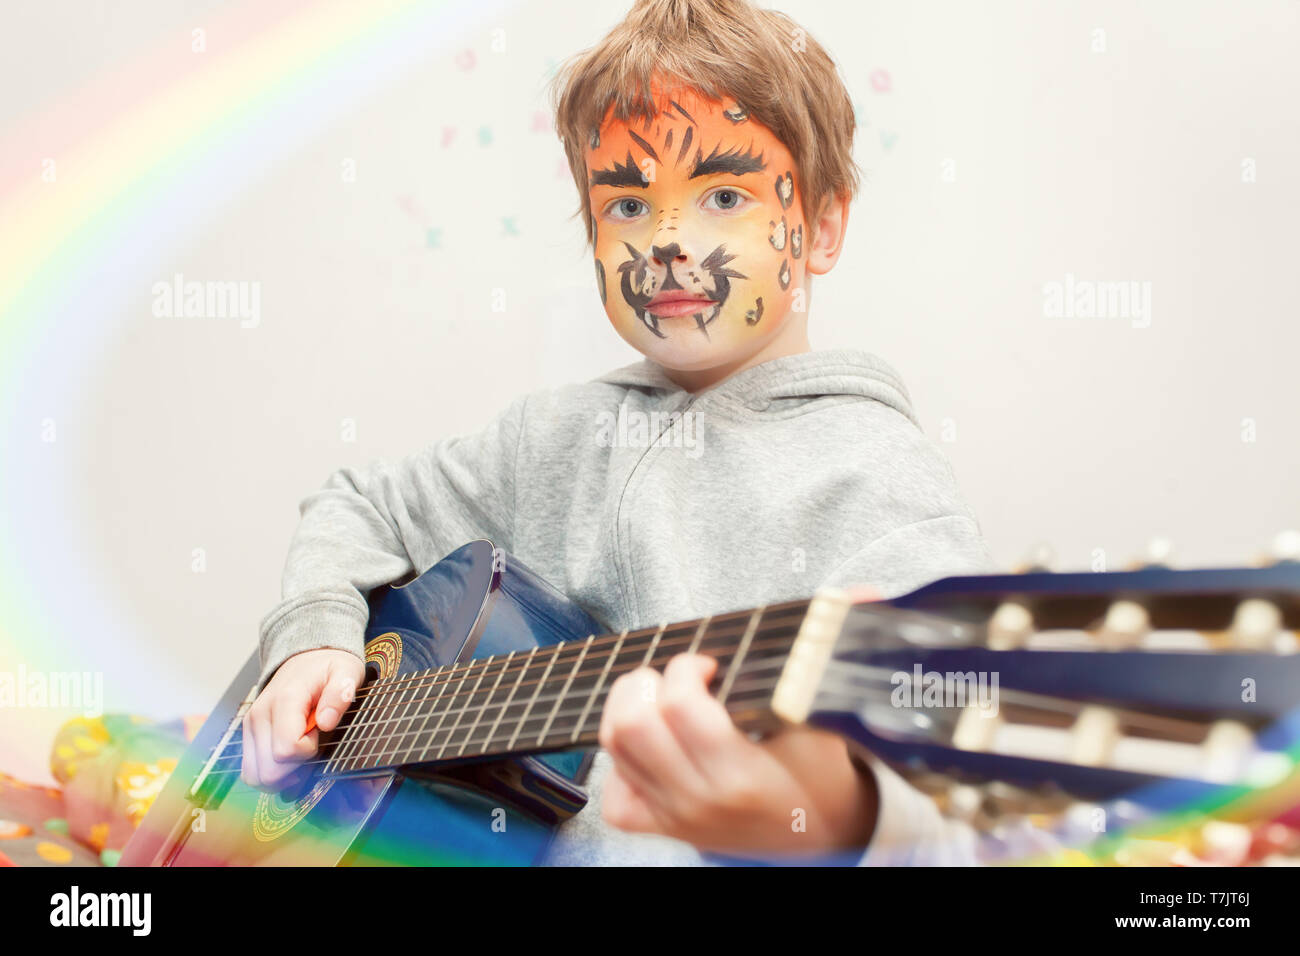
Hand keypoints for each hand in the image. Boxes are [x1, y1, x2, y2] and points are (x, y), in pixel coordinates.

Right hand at [241, 648, 364, 790]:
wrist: (307, 658)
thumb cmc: (328, 667)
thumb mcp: (346, 672)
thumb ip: (339, 694)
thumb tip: (326, 721)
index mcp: (284, 701)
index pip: (286, 750)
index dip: (309, 752)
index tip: (319, 735)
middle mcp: (260, 715)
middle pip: (269, 770)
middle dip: (295, 769)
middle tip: (312, 746)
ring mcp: (251, 726)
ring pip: (255, 775)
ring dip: (282, 775)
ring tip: (302, 754)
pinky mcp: (248, 734)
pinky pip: (251, 770)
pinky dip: (271, 773)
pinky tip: (290, 760)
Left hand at [598, 652, 877, 857]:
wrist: (823, 836)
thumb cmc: (822, 771)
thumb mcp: (834, 717)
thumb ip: (839, 650)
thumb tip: (862, 593)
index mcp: (744, 775)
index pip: (681, 707)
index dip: (686, 669)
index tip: (709, 664)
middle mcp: (703, 799)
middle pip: (633, 726)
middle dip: (645, 683)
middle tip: (675, 677)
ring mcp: (678, 816)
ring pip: (615, 749)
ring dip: (628, 708)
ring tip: (659, 697)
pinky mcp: (662, 827)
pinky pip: (615, 794)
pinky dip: (621, 762)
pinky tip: (652, 743)